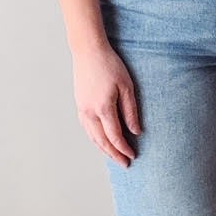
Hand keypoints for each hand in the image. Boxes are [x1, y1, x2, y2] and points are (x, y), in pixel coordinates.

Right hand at [72, 40, 140, 167]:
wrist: (88, 51)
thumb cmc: (110, 65)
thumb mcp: (126, 86)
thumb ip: (131, 111)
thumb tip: (136, 131)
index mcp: (103, 108)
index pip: (114, 137)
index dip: (124, 148)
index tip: (133, 155)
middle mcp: (89, 112)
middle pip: (101, 141)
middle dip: (114, 154)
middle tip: (124, 164)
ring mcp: (82, 109)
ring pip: (92, 137)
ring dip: (103, 149)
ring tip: (114, 156)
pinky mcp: (79, 105)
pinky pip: (86, 129)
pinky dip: (94, 139)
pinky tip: (101, 141)